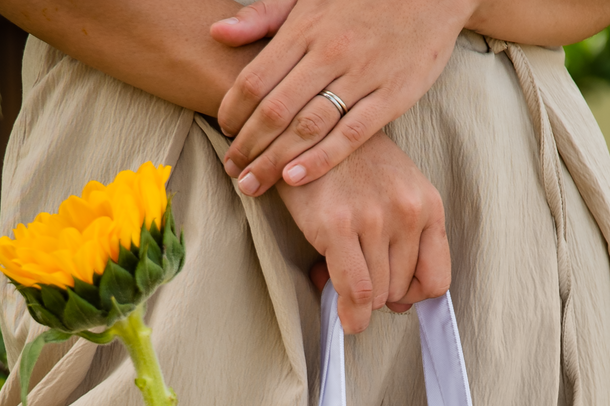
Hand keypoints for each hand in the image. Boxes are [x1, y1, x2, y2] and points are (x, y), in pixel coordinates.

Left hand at [211, 0, 473, 196]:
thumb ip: (265, 15)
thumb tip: (217, 33)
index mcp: (306, 27)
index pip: (256, 77)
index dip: (233, 110)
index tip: (223, 131)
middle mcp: (330, 53)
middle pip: (276, 110)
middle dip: (248, 145)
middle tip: (232, 170)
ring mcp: (362, 76)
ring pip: (307, 127)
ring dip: (274, 161)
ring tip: (253, 184)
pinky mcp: (392, 96)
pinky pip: (350, 135)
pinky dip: (320, 159)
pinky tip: (295, 179)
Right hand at [275, 130, 449, 332]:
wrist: (309, 128)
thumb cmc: (352, 166)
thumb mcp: (395, 194)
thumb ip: (406, 244)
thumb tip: (400, 306)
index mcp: (427, 204)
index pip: (437, 280)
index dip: (413, 295)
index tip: (393, 289)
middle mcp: (407, 211)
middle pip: (402, 291)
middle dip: (378, 293)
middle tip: (354, 273)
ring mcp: (374, 218)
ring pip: (378, 296)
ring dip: (357, 298)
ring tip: (338, 270)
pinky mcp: (338, 225)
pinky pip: (356, 291)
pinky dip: (351, 313)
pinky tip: (344, 314)